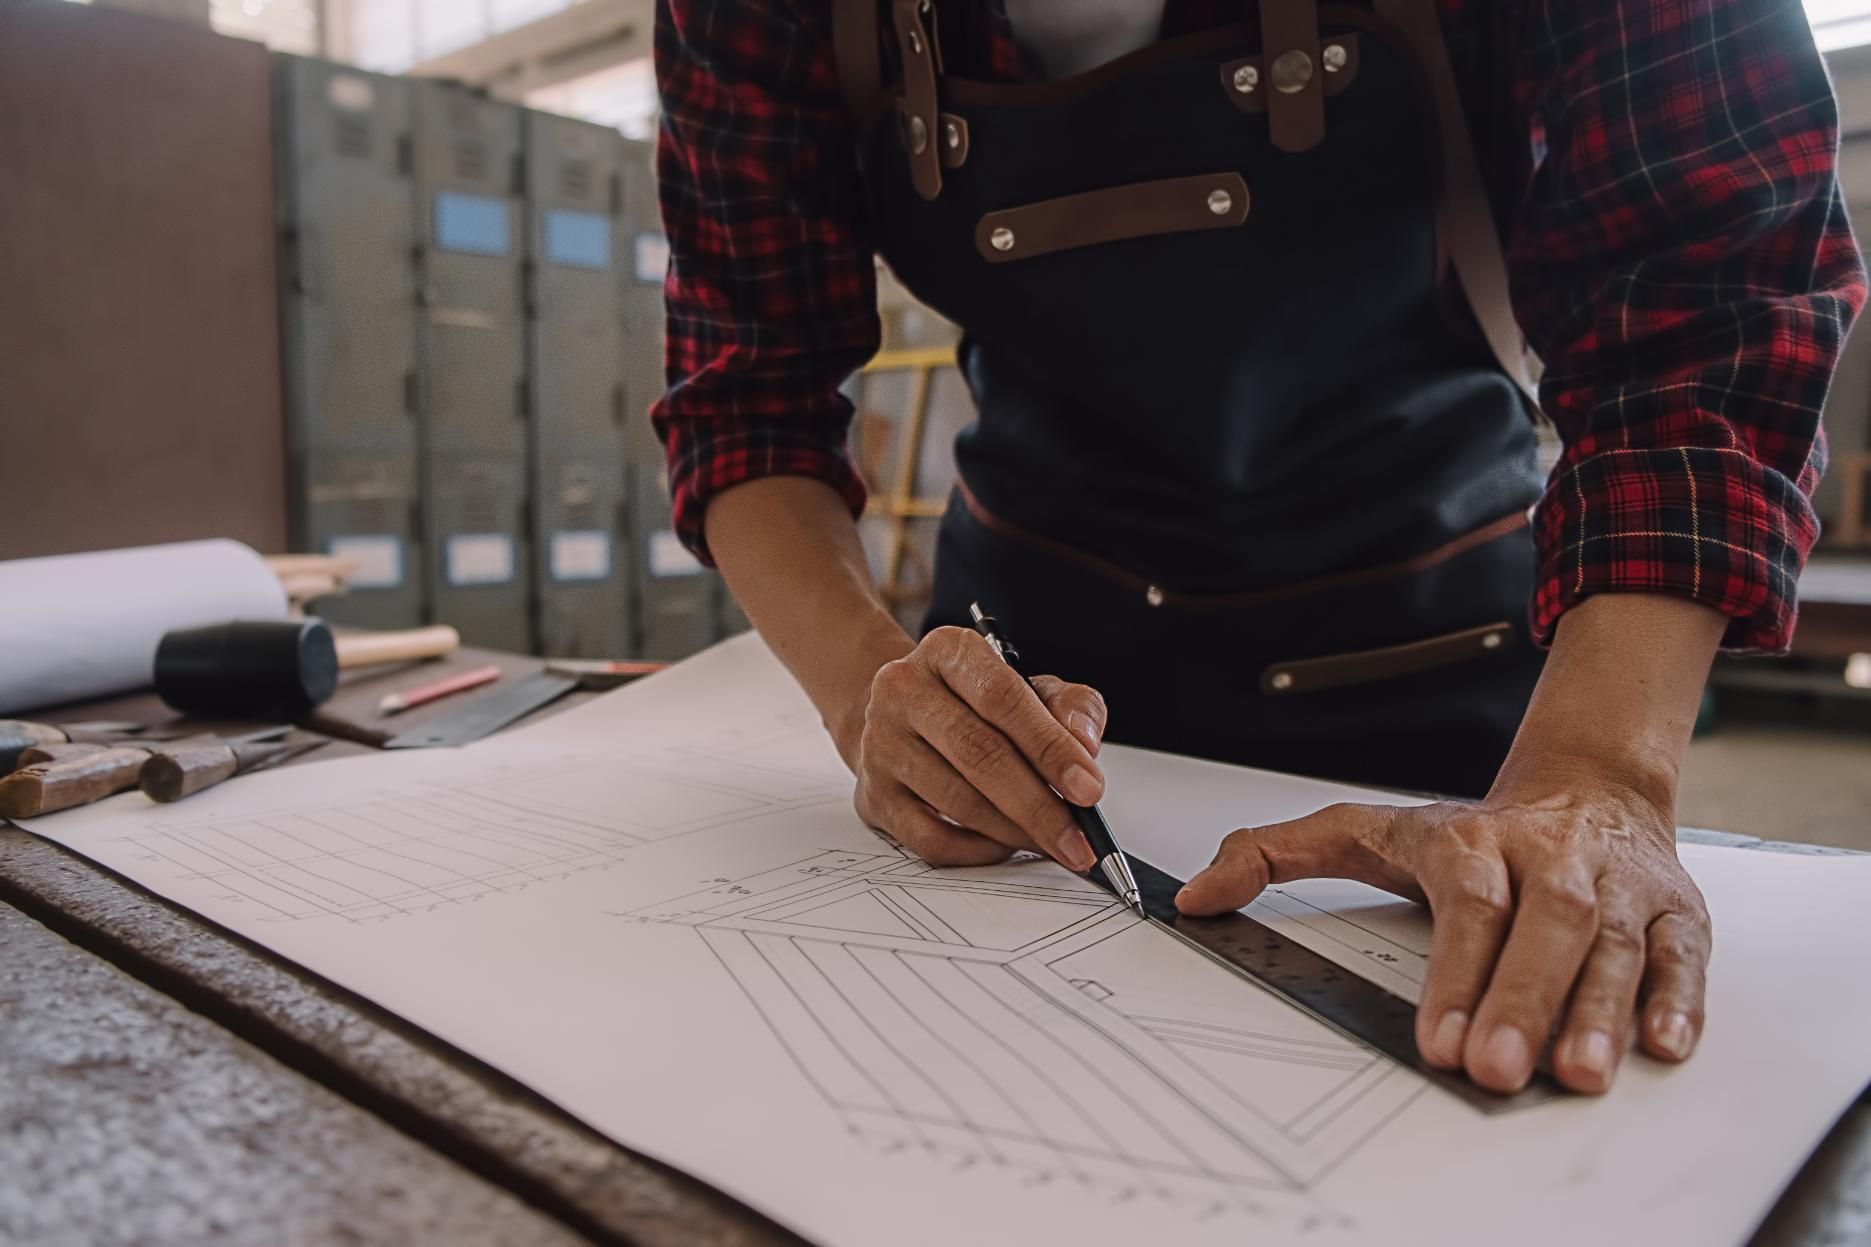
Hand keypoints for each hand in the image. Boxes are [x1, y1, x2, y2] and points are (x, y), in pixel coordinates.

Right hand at [852, 627, 1107, 868]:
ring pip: (957, 801)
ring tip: (1053, 843)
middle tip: (1078, 838)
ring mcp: (881, 744)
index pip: (1003, 698)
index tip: (1089, 789)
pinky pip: (930, 838)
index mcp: (948, 652)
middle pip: (978, 753)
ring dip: (1015, 831)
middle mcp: (903, 691)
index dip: (1049, 747)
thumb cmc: (976, 705)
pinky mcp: (874, 795)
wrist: (903, 718)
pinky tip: (1005, 846)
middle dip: (1038, 804)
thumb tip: (1085, 745)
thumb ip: (1070, 708)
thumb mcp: (1031, 688)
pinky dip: (977, 851)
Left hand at [1175, 773, 1710, 1094]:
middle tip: (1496, 1070)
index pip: (1469, 904)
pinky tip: (1662, 1045)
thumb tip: (1198, 894)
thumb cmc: (1473, 832)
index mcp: (1474, 842)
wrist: (1587, 784)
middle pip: (1544, 925)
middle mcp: (1550, 858)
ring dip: (1598, 1009)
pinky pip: (1683, 953)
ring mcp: (1617, 884)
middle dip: (1521, 1000)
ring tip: (1577, 1072)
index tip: (1438, 1041)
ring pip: (1615, 943)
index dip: (1456, 972)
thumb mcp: (1367, 831)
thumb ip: (1278, 854)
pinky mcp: (1675, 910)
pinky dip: (1680, 998)